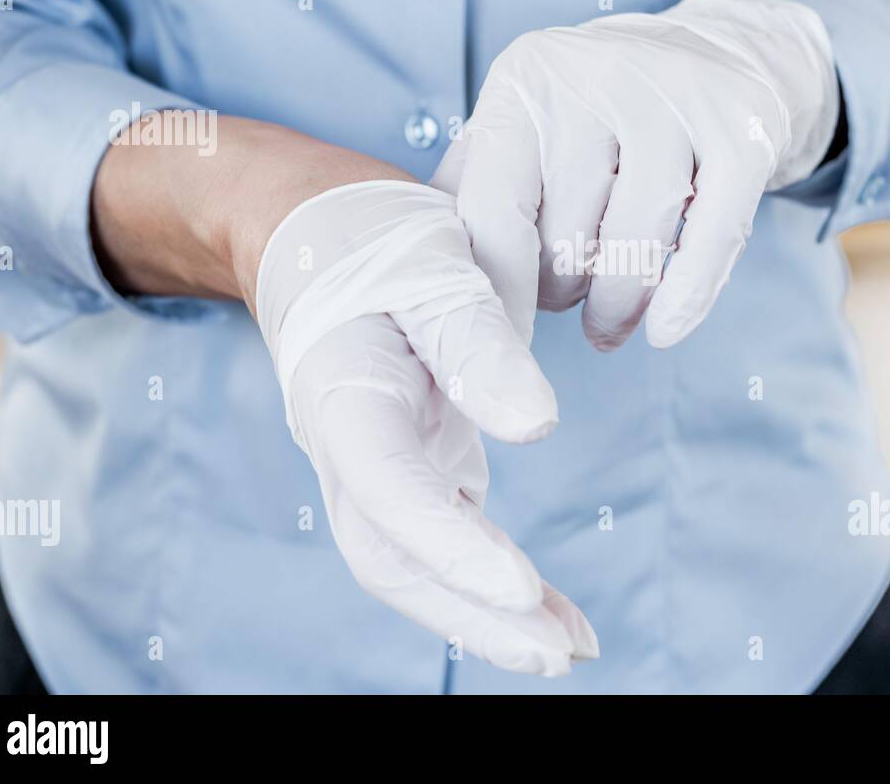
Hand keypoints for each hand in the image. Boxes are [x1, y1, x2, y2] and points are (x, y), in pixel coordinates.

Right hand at [92, 118, 596, 674]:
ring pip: (414, 563)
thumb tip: (538, 424)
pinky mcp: (408, 465)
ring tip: (572, 646)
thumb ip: (477, 342)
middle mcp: (347, 449)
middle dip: (470, 615)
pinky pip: (443, 539)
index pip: (389, 491)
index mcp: (344, 396)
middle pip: (393, 558)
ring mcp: (374, 466)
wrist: (318, 236)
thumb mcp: (433, 267)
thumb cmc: (374, 242)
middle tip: (560, 654)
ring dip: (485, 614)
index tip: (523, 588)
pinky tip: (547, 607)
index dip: (450, 547)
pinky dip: (491, 578)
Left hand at [432, 0, 838, 348]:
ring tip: (606, 327)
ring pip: (634, 244)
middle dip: (561, 292)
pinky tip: (664, 329)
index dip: (496, 297)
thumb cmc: (601, 111)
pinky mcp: (742, 128)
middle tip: (568, 301)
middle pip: (565, 238)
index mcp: (526, 81)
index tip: (496, 353)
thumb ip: (472, 186)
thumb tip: (417, 267)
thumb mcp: (527, 125)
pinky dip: (686, 298)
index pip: (494, 212)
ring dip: (616, 307)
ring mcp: (675, 98)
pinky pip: (710, 239)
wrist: (723, 54)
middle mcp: (595, 77)